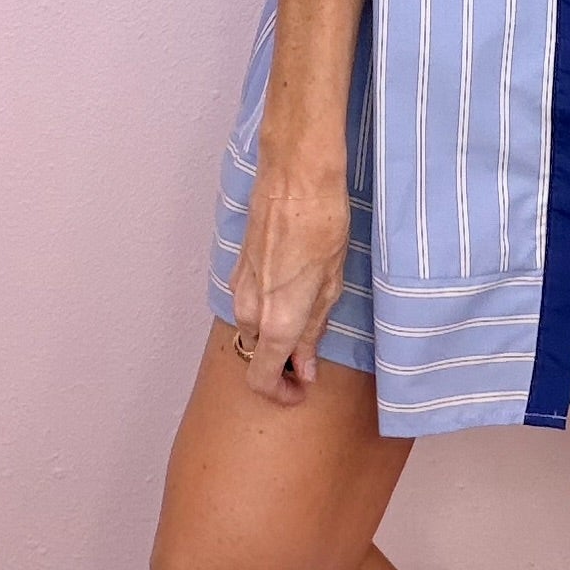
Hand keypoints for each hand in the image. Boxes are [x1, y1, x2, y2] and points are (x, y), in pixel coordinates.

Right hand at [227, 143, 352, 405]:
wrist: (296, 176)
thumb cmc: (322, 224)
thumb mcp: (331, 286)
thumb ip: (312, 331)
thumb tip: (305, 366)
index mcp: (276, 322)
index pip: (262, 380)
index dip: (281, 393)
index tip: (301, 390)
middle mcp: (250, 310)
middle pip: (257, 356)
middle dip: (281, 364)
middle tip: (311, 357)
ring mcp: (240, 287)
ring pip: (252, 328)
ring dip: (274, 335)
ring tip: (308, 319)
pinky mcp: (238, 267)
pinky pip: (249, 303)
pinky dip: (267, 310)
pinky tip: (293, 292)